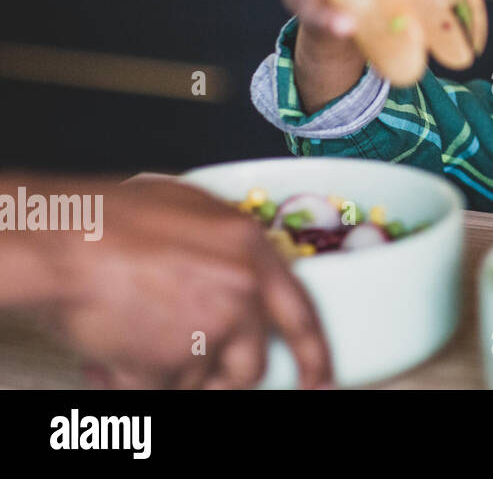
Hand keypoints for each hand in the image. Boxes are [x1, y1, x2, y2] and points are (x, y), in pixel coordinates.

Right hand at [41, 176, 331, 388]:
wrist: (65, 239)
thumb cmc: (114, 219)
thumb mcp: (193, 210)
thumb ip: (229, 248)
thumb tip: (242, 274)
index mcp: (251, 249)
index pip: (301, 314)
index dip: (315, 355)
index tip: (321, 381)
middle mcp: (241, 290)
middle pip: (250, 364)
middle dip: (221, 374)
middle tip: (188, 365)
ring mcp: (208, 329)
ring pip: (199, 380)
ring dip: (167, 370)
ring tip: (131, 339)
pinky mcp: (169, 362)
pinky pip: (157, 389)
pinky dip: (129, 379)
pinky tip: (107, 354)